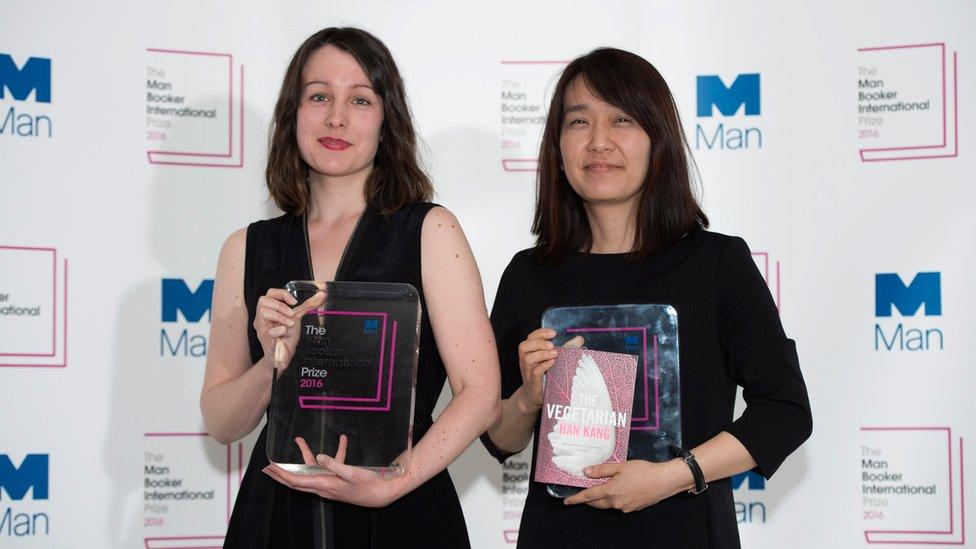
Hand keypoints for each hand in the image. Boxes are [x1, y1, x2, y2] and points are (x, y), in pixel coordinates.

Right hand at [253, 288, 323, 369]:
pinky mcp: (266, 340)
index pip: (269, 294)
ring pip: (264, 312)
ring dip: (280, 316)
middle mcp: (262, 318)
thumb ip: (307, 305)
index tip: (294, 301)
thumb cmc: (287, 335)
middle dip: (280, 305)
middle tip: (292, 314)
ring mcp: (262, 329)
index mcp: (269, 310)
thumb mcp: (297, 317)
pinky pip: (270, 332)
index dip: (281, 294)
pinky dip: (279, 330)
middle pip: (263, 301)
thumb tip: (322, 294)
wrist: (284, 355)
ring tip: (290, 323)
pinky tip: (285, 332)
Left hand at [262, 436, 402, 507]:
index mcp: (324, 485)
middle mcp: (324, 486)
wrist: (382, 494)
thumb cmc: (367, 485)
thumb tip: (318, 457)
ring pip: (312, 470)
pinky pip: (331, 466)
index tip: (270, 468)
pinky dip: (334, 454)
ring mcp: (331, 483)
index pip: (297, 480)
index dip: (282, 474)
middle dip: (283, 472)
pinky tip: (343, 440)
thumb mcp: (351, 473)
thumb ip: (334, 464)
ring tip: (300, 440)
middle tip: (269, 467)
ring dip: (306, 455)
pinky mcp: (339, 480)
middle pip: (297, 479)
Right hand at [517, 329, 584, 409]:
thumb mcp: (554, 359)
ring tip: (555, 353)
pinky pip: (535, 372)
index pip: (530, 338)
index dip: (540, 333)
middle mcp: (526, 360)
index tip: (553, 333)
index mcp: (530, 352)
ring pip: (528, 359)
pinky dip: (543, 365)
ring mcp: (528, 371)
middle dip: (539, 342)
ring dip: (542, 353)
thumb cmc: (545, 375)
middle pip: (524, 346)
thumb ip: (566, 348)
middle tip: (552, 345)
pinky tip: (553, 363)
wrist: (535, 396)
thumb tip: (579, 338)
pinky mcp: (533, 382)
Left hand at [563, 459, 690, 512]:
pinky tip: (617, 491)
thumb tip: (586, 472)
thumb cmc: (642, 471)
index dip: (576, 499)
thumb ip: (602, 470)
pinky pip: (618, 505)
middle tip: (581, 496)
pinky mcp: (633, 508)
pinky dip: (613, 500)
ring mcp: (624, 507)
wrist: (663, 481)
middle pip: (596, 503)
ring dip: (600, 500)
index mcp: (610, 491)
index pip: (588, 496)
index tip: (566, 501)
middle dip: (588, 500)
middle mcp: (615, 502)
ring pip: (607, 505)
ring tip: (598, 491)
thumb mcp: (620, 466)